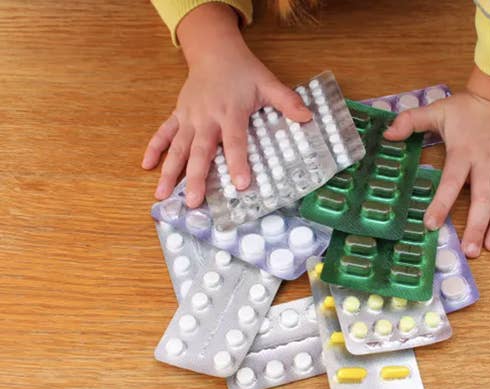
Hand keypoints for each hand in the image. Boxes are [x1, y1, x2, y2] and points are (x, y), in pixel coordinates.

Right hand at [142, 3, 311, 206]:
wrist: (215, 51)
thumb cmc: (243, 71)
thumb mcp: (268, 83)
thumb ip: (287, 102)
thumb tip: (309, 117)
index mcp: (230, 111)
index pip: (235, 141)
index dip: (238, 162)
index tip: (240, 185)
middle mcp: (206, 117)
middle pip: (200, 151)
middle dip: (196, 177)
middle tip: (194, 202)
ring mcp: (189, 117)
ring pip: (177, 147)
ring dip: (169, 171)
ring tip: (162, 195)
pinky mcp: (179, 114)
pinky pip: (164, 132)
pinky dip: (154, 148)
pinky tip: (147, 166)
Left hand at [384, 70, 489, 257]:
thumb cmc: (468, 107)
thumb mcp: (437, 110)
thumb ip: (411, 121)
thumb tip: (387, 134)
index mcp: (463, 152)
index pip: (450, 183)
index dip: (441, 204)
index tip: (431, 225)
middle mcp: (487, 162)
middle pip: (482, 199)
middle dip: (476, 227)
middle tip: (470, 251)